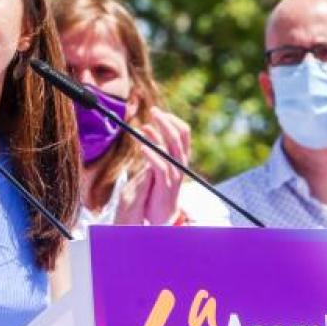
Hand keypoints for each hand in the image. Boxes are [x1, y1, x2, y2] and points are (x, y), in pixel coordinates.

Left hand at [115, 108, 190, 225]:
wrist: (160, 215)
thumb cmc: (157, 187)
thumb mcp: (160, 165)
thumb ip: (158, 149)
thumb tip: (148, 129)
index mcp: (180, 158)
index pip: (184, 133)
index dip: (173, 120)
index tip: (159, 112)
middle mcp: (180, 164)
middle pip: (178, 137)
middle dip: (165, 122)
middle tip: (153, 110)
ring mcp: (174, 175)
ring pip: (170, 150)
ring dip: (157, 135)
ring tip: (144, 126)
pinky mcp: (164, 185)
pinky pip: (161, 167)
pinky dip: (152, 155)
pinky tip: (142, 147)